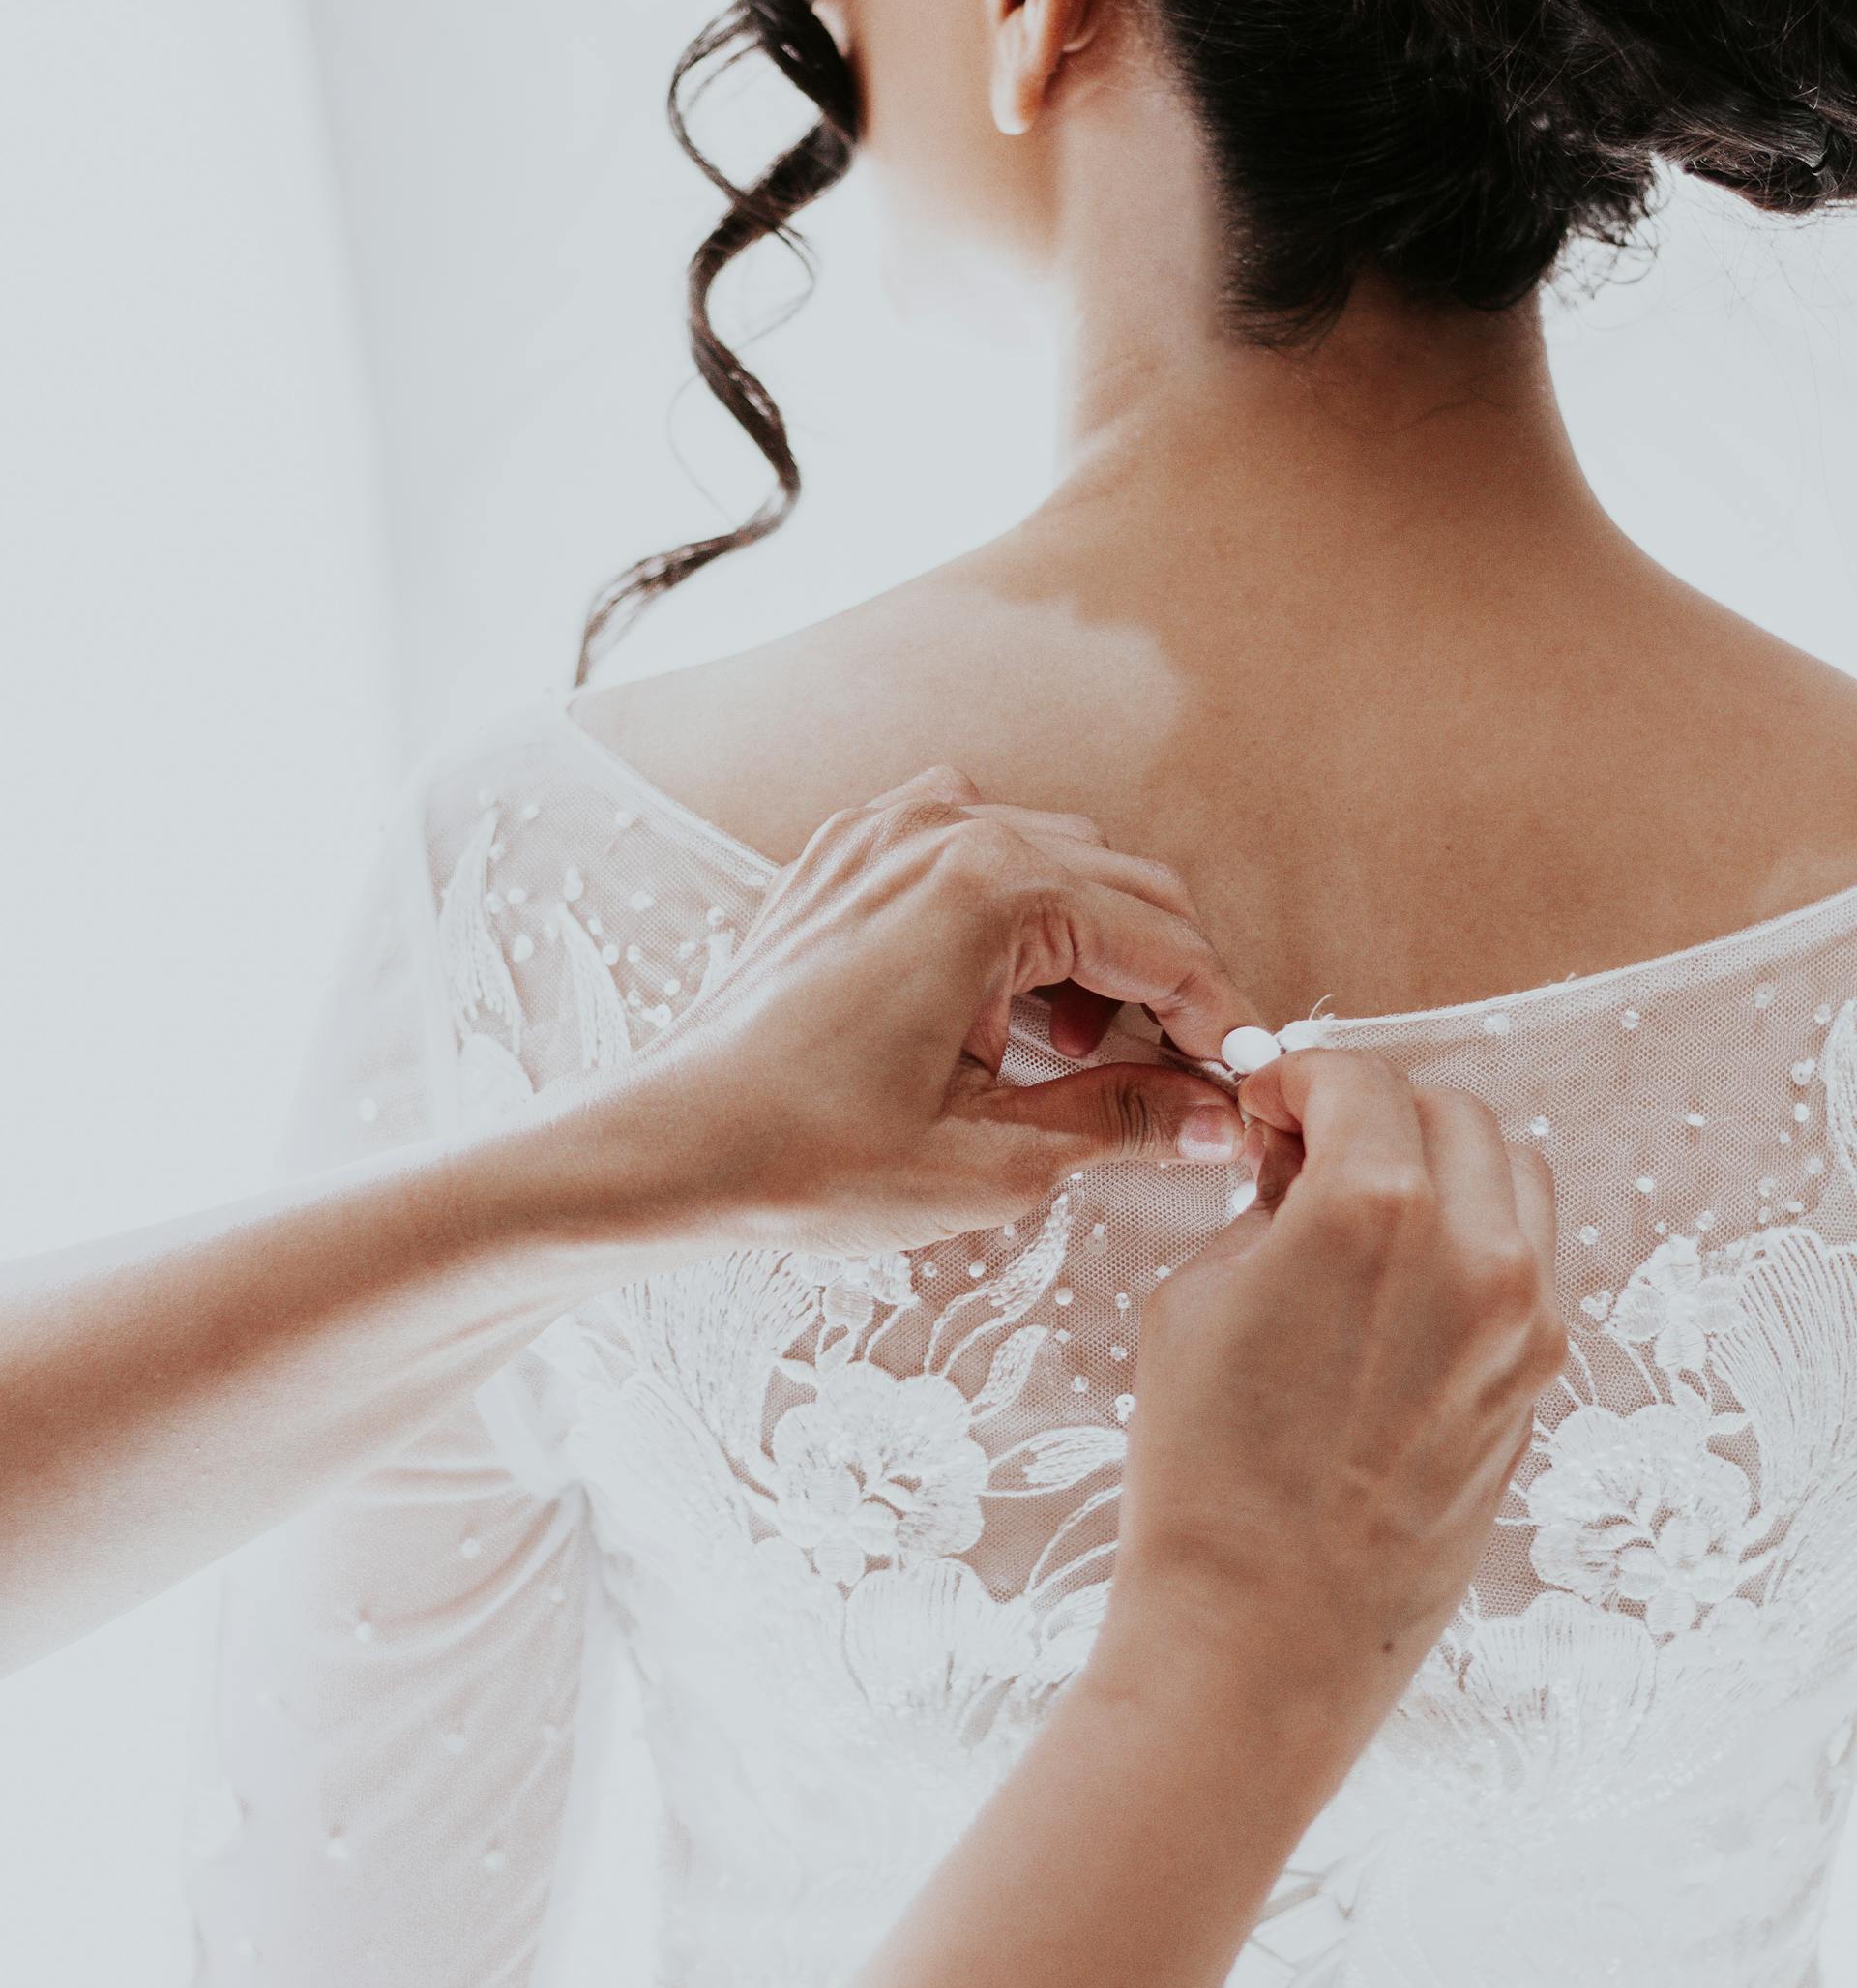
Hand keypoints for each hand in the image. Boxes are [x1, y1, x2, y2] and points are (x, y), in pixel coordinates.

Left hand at [531, 766, 1267, 1260]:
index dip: (1222, 1020)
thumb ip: (1120, 1119)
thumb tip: (1216, 1116)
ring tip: (1069, 1062)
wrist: (666, 1145)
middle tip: (1179, 1083)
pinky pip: (978, 855)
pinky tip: (999, 1012)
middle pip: (1125, 885)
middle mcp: (944, 828)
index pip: (1163, 941)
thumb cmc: (805, 1157)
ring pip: (1058, 864)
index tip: (1247, 1083)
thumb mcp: (990, 1159)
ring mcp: (891, 829)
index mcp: (989, 889)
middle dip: (1167, 984)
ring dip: (1093, 952)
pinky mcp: (852, 852)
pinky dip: (1017, 921)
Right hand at [1094, 1044, 1567, 1787]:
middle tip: (1310, 1150)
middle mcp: (1473, 1249)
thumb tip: (1301, 1165)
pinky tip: (1406, 1280)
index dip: (1300, 1076)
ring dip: (1443, 1163)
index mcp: (1374, 1208)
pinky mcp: (1536, 1378)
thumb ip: (1266, 1205)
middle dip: (1376, 1110)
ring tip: (1370, 1210)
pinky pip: (1528, 1258)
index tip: (1268, 1105)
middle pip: (1449, 1112)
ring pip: (1514, 1173)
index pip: (1359, 1078)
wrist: (1263, 1625)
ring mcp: (1523, 1318)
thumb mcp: (1196, 1296)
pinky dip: (1477, 1235)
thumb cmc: (1205, 1469)